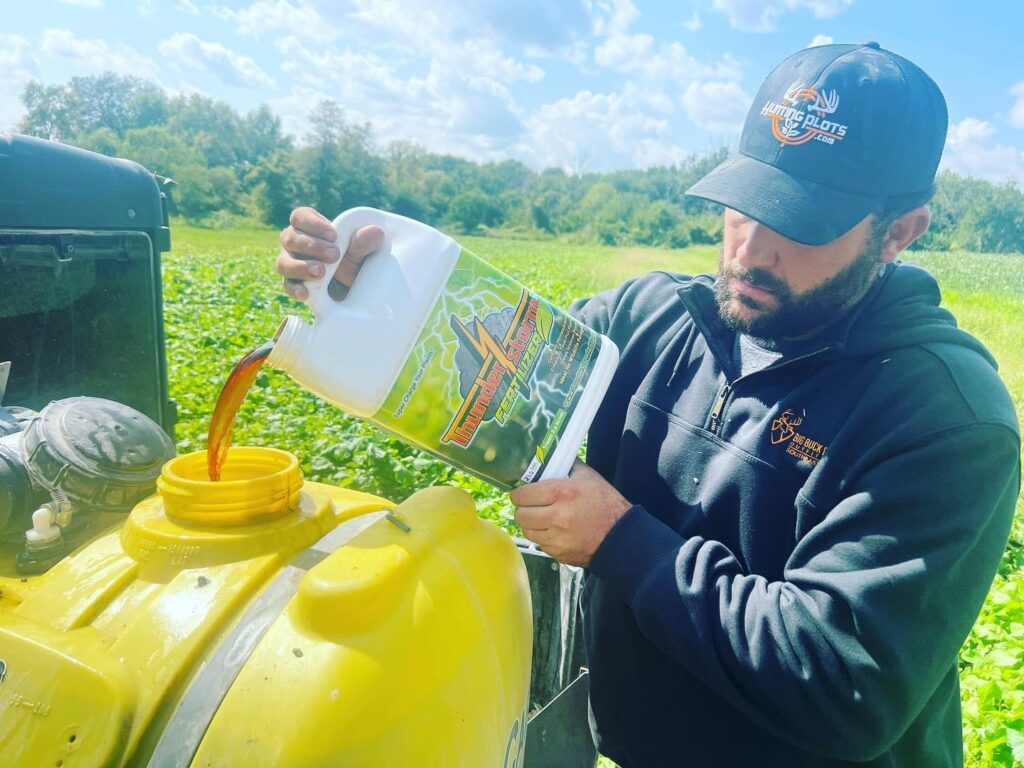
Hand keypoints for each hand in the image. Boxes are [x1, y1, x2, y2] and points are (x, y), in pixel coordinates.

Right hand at [275, 207, 384, 301]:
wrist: (356, 288)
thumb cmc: (355, 260)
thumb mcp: (361, 251)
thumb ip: (364, 241)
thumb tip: (375, 232)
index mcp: (309, 227)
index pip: (300, 217)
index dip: (312, 224)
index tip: (333, 235)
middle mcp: (295, 243)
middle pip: (289, 238)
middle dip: (311, 246)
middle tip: (334, 255)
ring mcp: (291, 263)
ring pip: (283, 262)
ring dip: (300, 266)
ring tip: (320, 272)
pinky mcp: (294, 284)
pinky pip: (288, 285)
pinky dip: (295, 289)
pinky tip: (305, 293)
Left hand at [511, 460, 631, 567]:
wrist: (622, 537)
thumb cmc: (607, 504)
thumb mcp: (590, 477)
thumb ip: (568, 467)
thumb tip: (553, 458)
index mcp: (562, 493)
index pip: (523, 495)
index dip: (519, 494)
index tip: (521, 494)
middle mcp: (556, 516)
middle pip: (521, 515)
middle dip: (523, 509)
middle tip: (529, 507)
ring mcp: (556, 538)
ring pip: (527, 531)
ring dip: (531, 525)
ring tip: (540, 519)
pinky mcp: (558, 554)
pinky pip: (540, 544)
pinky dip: (543, 538)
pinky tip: (554, 532)